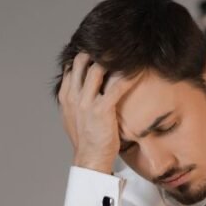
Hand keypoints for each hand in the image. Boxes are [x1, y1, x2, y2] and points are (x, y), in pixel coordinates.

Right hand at [58, 52, 139, 173]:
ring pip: (98, 68)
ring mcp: (86, 102)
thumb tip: (81, 86)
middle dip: (98, 51)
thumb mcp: (73, 116)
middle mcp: (73, 95)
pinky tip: (139, 71)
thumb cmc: (86, 139)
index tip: (101, 48)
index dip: (86, 54)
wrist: (90, 159)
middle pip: (82, 60)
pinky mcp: (101, 109)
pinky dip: (129, 76)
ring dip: (114, 59)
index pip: (72, 65)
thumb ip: (76, 98)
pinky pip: (117, 85)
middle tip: (116, 46)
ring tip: (128, 52)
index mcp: (65, 95)